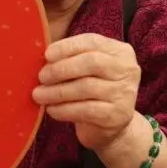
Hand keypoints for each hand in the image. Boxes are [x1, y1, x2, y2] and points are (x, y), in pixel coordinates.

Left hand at [32, 33, 140, 151]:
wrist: (112, 126)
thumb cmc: (95, 91)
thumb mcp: (89, 69)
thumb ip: (73, 58)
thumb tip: (45, 57)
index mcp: (121, 51)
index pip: (93, 41)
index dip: (67, 47)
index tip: (47, 55)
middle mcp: (127, 69)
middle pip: (91, 62)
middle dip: (62, 69)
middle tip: (42, 77)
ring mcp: (125, 93)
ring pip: (86, 87)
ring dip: (57, 91)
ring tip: (39, 95)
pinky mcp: (117, 115)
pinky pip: (85, 110)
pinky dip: (64, 109)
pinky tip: (52, 109)